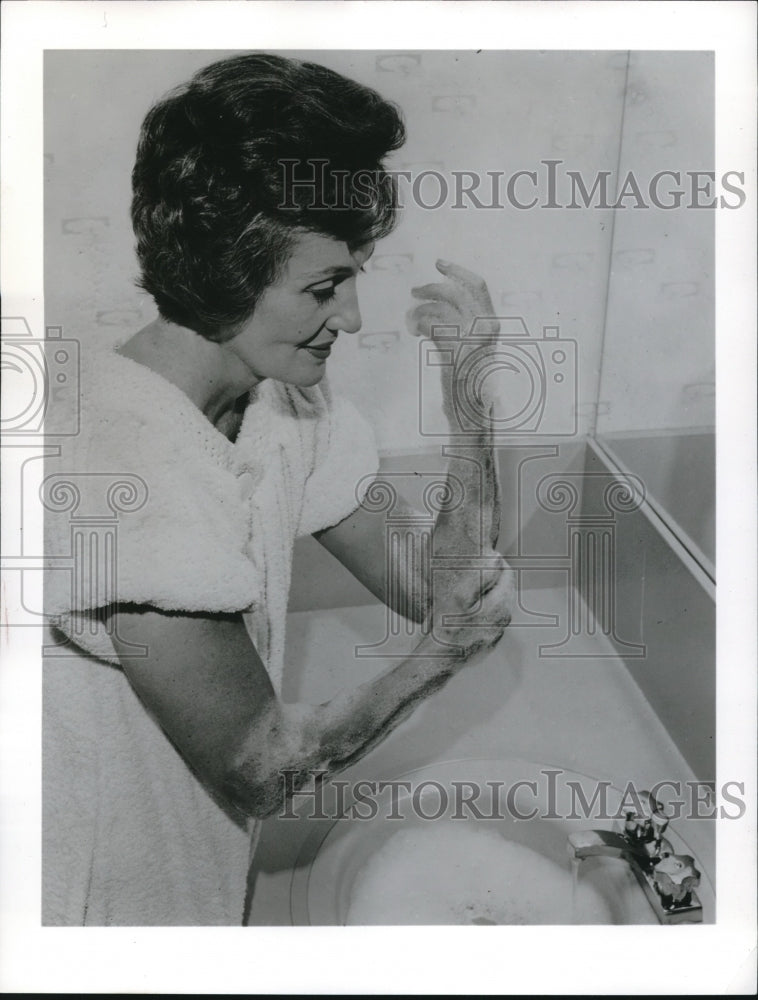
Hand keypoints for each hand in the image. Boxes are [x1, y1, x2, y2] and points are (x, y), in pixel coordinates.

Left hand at [406, 260, 499, 423]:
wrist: (472, 409)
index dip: (457, 271)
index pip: (478, 285)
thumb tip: (440, 303)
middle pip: (454, 292)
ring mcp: (470, 338)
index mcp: (492, 323)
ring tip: (412, 318)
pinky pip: (430, 326)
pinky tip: (415, 331)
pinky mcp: (454, 350)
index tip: (439, 264)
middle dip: (431, 288)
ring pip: (439, 309)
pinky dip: (419, 325)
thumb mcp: (475, 347)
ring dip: (420, 311)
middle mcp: (485, 327)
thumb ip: (466, 324)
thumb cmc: (471, 379)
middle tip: (414, 291)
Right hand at [421, 552, 516, 660]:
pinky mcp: (487, 645)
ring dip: (487, 598)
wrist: (437, 661)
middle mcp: (503, 621)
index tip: (486, 559)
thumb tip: (497, 559)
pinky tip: (464, 615)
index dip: (498, 564)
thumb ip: (480, 576)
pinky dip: (481, 615)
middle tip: (476, 573)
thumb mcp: (459, 595)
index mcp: (499, 606)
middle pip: (504, 592)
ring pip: (497, 608)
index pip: (508, 576)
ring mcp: (496, 635)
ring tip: (468, 592)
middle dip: (493, 581)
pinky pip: (489, 623)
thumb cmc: (445, 628)